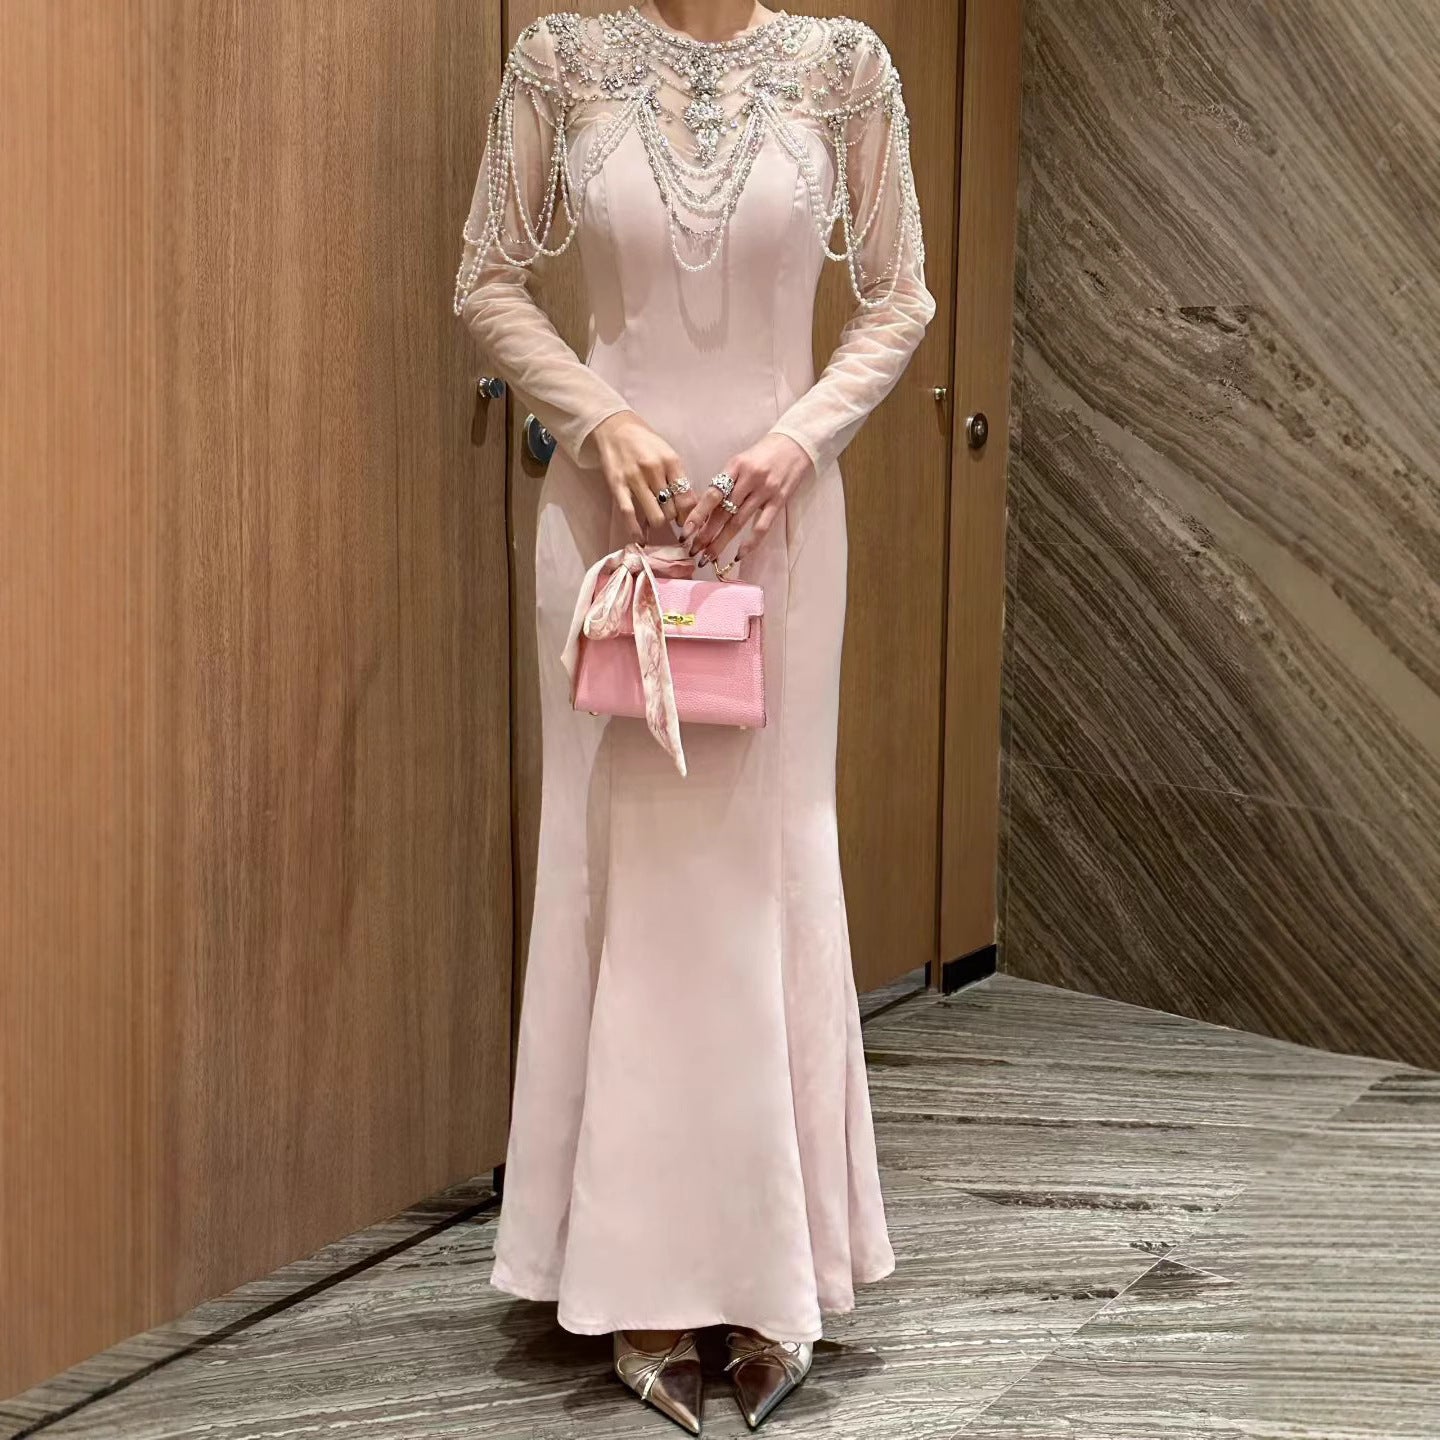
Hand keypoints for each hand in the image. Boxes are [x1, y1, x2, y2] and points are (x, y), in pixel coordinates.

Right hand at [590, 411, 696, 537]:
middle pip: (672, 510)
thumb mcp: (667, 454)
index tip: (689, 521)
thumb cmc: (645, 443)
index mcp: (671, 461)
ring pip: (655, 516)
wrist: (615, 428)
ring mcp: (635, 479)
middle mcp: (654, 470)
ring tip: (658, 521)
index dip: (690, 515)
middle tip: (672, 519)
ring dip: (659, 523)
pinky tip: (640, 539)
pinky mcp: (617, 486)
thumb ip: (678, 477)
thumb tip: (691, 505)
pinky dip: (636, 530)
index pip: (687, 497)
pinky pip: (629, 514)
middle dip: (674, 518)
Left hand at [682, 432, 814, 563]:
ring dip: (721, 542)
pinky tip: (738, 556)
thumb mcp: (741, 461)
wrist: (795, 444)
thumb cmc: (764, 453)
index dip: (697, 516)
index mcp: (734, 466)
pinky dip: (750, 543)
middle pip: (722, 512)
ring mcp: (765, 491)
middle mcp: (748, 478)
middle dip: (705, 535)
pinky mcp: (779, 501)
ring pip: (738, 522)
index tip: (685, 533)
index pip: (711, 495)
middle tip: (692, 552)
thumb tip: (706, 510)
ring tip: (708, 558)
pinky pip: (762, 526)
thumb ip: (726, 482)